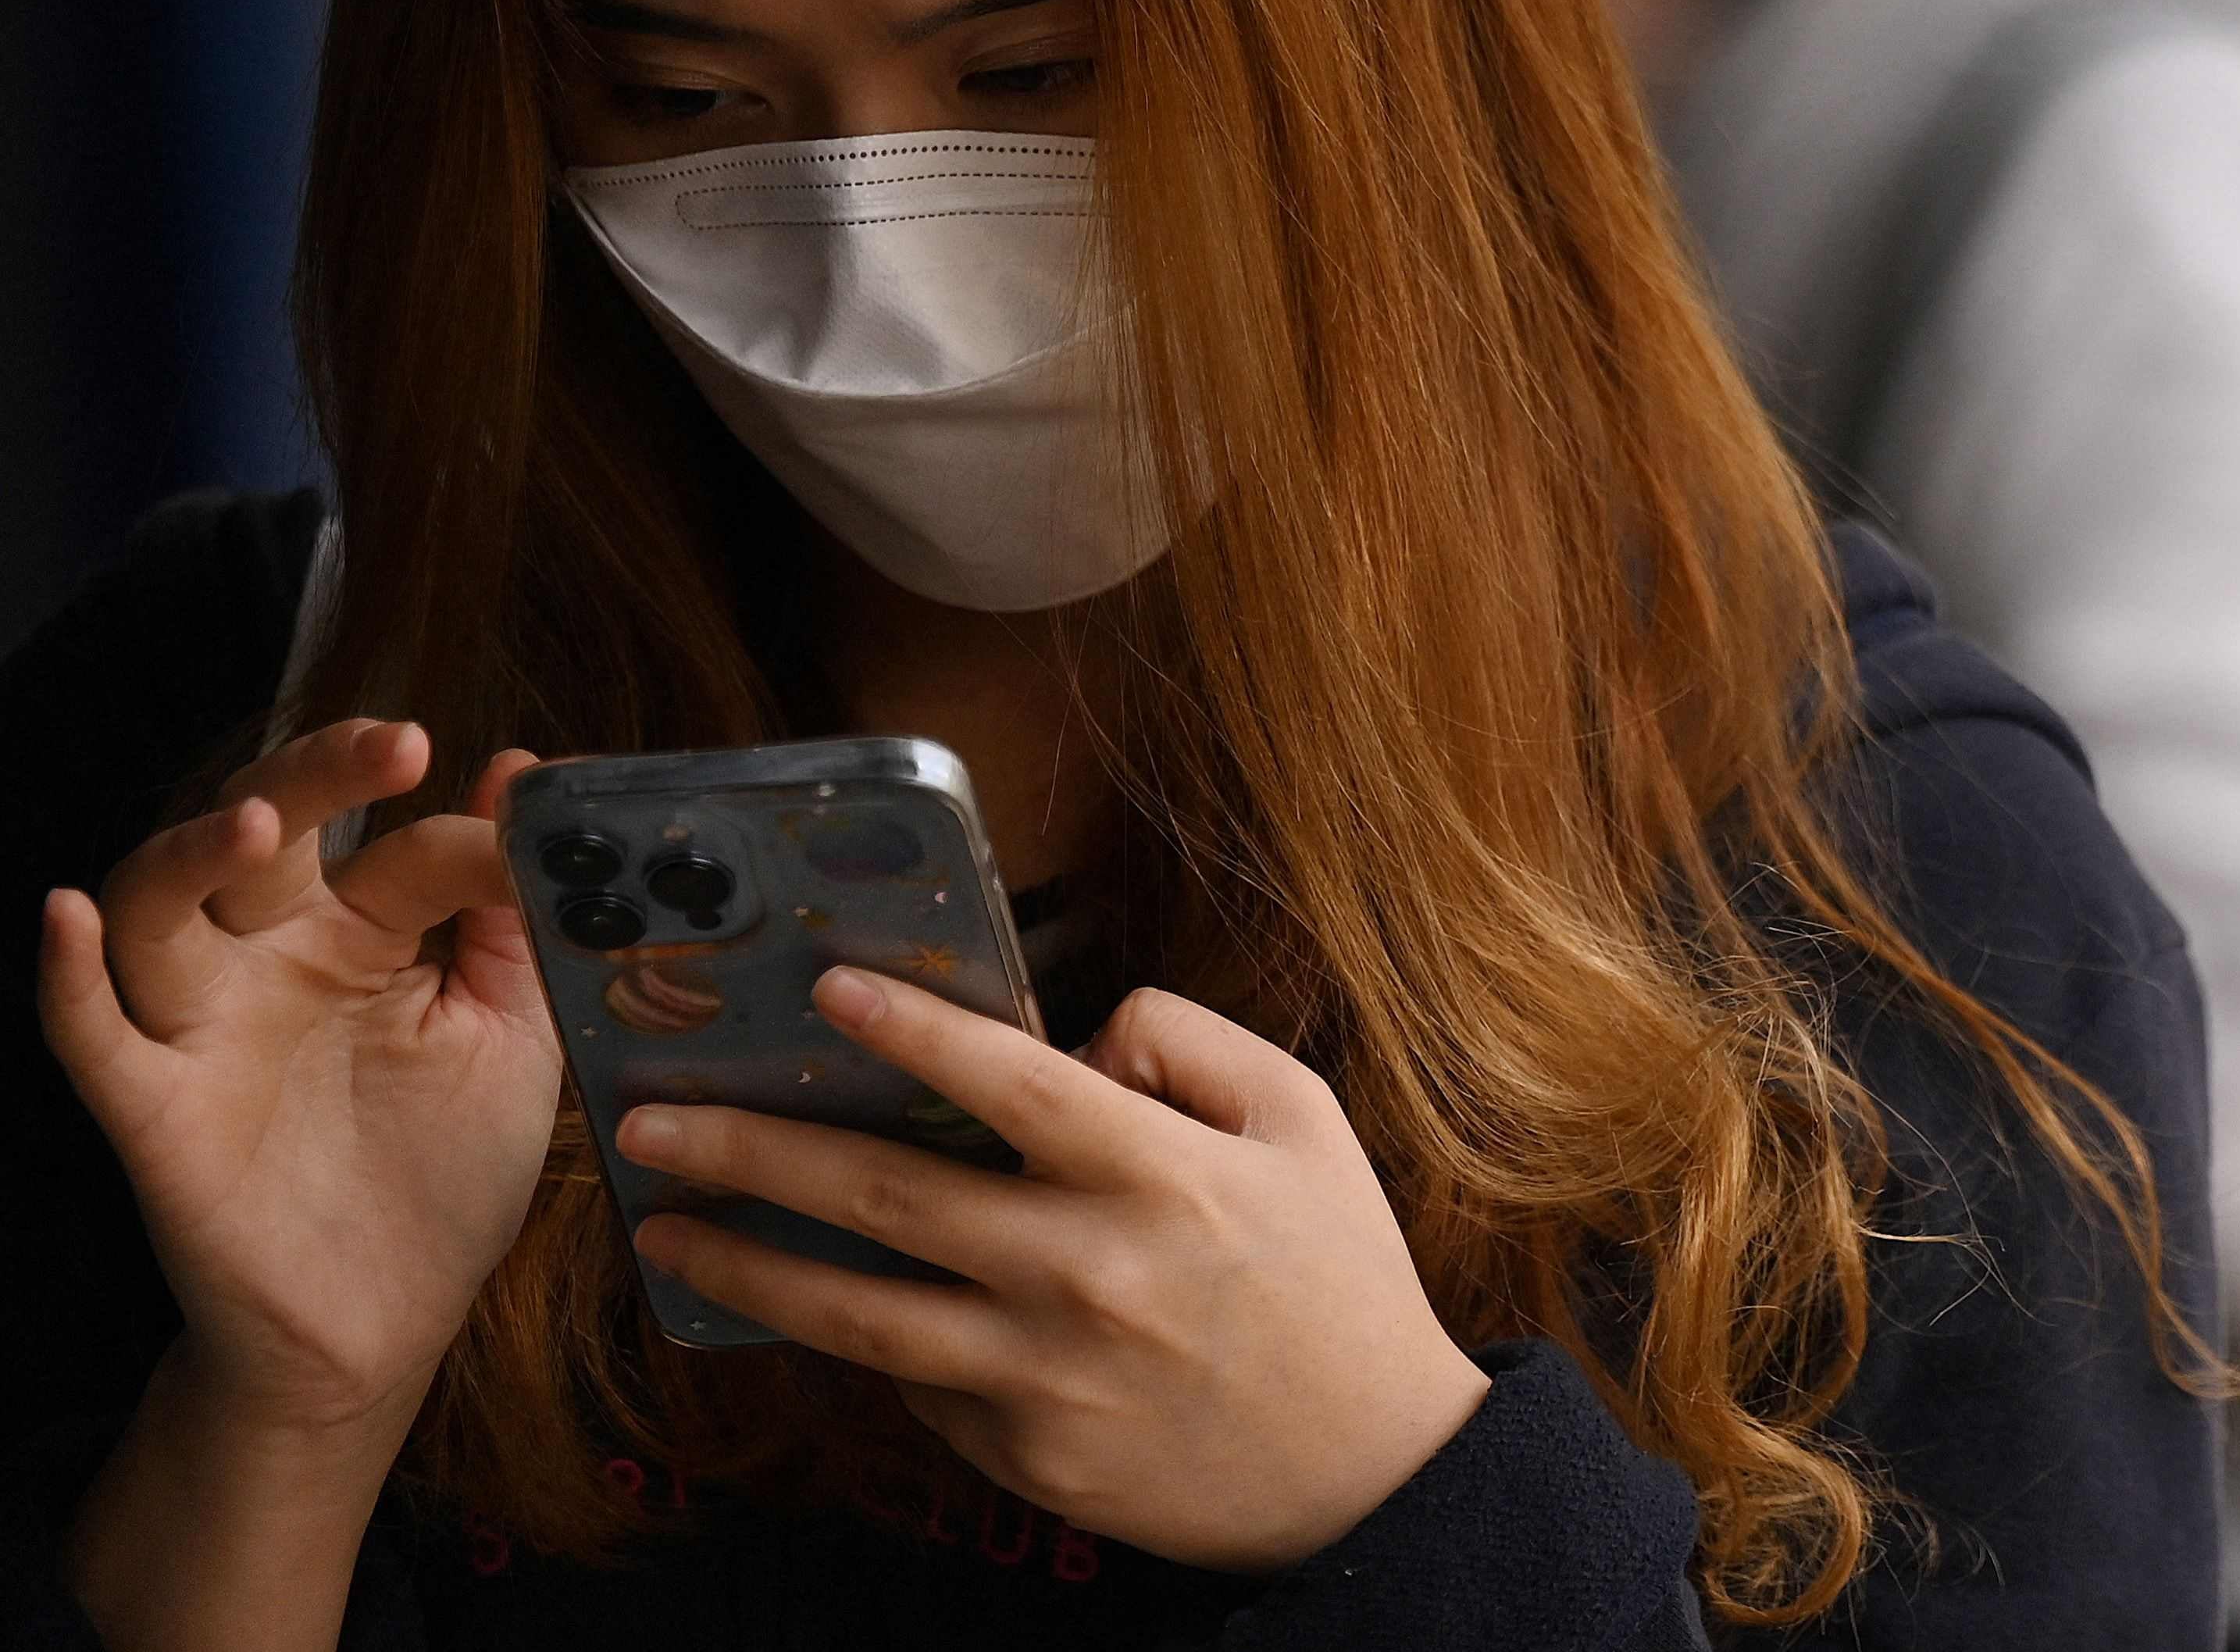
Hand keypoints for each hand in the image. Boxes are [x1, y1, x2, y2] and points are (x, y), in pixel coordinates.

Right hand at [37, 721, 559, 1439]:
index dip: (472, 838)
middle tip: (394, 742)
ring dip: (191, 855)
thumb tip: (518, 770)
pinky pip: (91, 1037)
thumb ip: (513, 913)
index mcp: (372, 935)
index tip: (529, 828)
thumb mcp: (514, 1033)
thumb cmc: (447, 1169)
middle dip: (314, 777)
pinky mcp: (155, 1111)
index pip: (409, 851)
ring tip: (253, 824)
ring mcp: (206, 1028)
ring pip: (159, 911)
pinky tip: (66, 916)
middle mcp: (276, 960)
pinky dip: (69, 979)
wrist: (384, 1325)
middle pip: (267, 838)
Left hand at [618, 970, 1490, 1573]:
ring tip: (667, 1233)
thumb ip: (1192, 1047)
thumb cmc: (1336, 1274)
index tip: (826, 987)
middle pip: (889, 1198)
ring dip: (750, 1266)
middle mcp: (1088, 1271)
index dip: (913, 1029)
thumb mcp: (1303, 1121)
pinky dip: (866, 1342)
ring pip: (860, 1314)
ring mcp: (1047, 1377)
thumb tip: (1079, 1034)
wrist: (1367, 1470)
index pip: (1011, 1082)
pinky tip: (814, 1308)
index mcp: (1160, 1173)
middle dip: (756, 1149)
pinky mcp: (1026, 1458)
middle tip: (654, 1122)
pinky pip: (923, 1387)